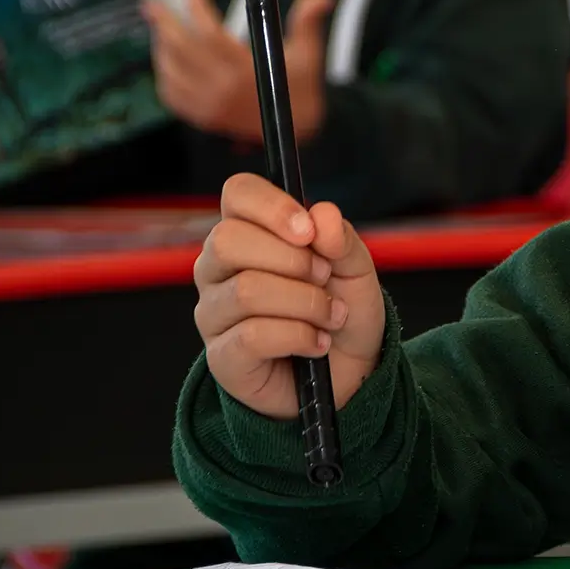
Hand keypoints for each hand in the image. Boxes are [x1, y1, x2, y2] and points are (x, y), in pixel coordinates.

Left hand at [147, 0, 331, 140]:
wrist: (296, 128)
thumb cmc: (300, 85)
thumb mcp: (308, 53)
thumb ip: (308, 21)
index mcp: (247, 72)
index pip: (211, 36)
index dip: (198, 12)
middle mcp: (223, 90)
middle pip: (182, 51)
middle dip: (165, 24)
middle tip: (154, 5)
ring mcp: (209, 106)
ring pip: (171, 71)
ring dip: (161, 46)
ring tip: (160, 27)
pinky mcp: (202, 118)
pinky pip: (170, 94)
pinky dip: (164, 73)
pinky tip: (166, 58)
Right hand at [194, 173, 386, 417]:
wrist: (352, 374)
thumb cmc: (343, 311)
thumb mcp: (356, 270)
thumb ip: (341, 239)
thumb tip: (321, 216)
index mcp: (248, 234)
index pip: (237, 194)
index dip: (272, 206)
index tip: (309, 231)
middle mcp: (217, 269)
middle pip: (228, 240)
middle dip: (292, 260)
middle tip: (325, 279)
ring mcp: (213, 314)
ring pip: (246, 290)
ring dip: (305, 303)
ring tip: (331, 316)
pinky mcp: (222, 357)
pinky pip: (253, 335)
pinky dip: (299, 336)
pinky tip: (317, 344)